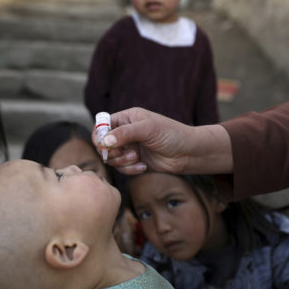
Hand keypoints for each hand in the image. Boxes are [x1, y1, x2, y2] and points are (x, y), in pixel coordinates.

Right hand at [95, 107, 232, 174]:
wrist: (189, 153)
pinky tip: (143, 167)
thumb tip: (103, 141)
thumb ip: (124, 133)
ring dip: (122, 162)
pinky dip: (130, 170)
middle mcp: (126, 132)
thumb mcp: (147, 129)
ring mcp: (129, 147)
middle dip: (112, 152)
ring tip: (137, 159)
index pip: (102, 125)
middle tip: (124, 154)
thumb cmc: (172, 134)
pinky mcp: (134, 161)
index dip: (99, 136)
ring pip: (111, 158)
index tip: (104, 146)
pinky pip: (122, 168)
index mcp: (127, 118)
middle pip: (103, 144)